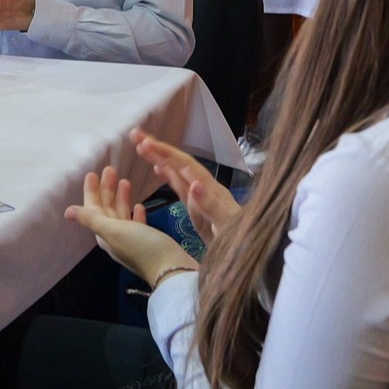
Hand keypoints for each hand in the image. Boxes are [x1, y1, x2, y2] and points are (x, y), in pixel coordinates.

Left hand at [66, 166, 196, 283]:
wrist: (171, 270)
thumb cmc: (142, 247)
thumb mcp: (114, 231)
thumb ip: (92, 220)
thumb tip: (66, 212)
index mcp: (104, 234)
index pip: (93, 209)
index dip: (91, 192)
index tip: (92, 173)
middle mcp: (115, 237)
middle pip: (107, 210)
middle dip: (107, 190)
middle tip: (111, 169)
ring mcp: (131, 240)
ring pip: (122, 215)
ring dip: (121, 198)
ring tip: (125, 180)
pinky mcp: (147, 241)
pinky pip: (137, 224)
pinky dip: (135, 213)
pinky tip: (139, 205)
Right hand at [130, 128, 238, 245]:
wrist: (252, 252)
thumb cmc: (241, 241)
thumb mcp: (226, 225)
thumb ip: (210, 205)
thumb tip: (194, 183)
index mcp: (211, 190)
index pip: (185, 165)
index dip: (166, 153)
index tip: (145, 142)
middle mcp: (205, 189)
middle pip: (179, 163)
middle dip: (159, 149)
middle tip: (136, 135)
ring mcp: (201, 198)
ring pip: (177, 173)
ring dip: (160, 159)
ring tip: (141, 147)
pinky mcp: (198, 209)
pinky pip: (180, 188)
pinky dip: (168, 177)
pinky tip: (158, 170)